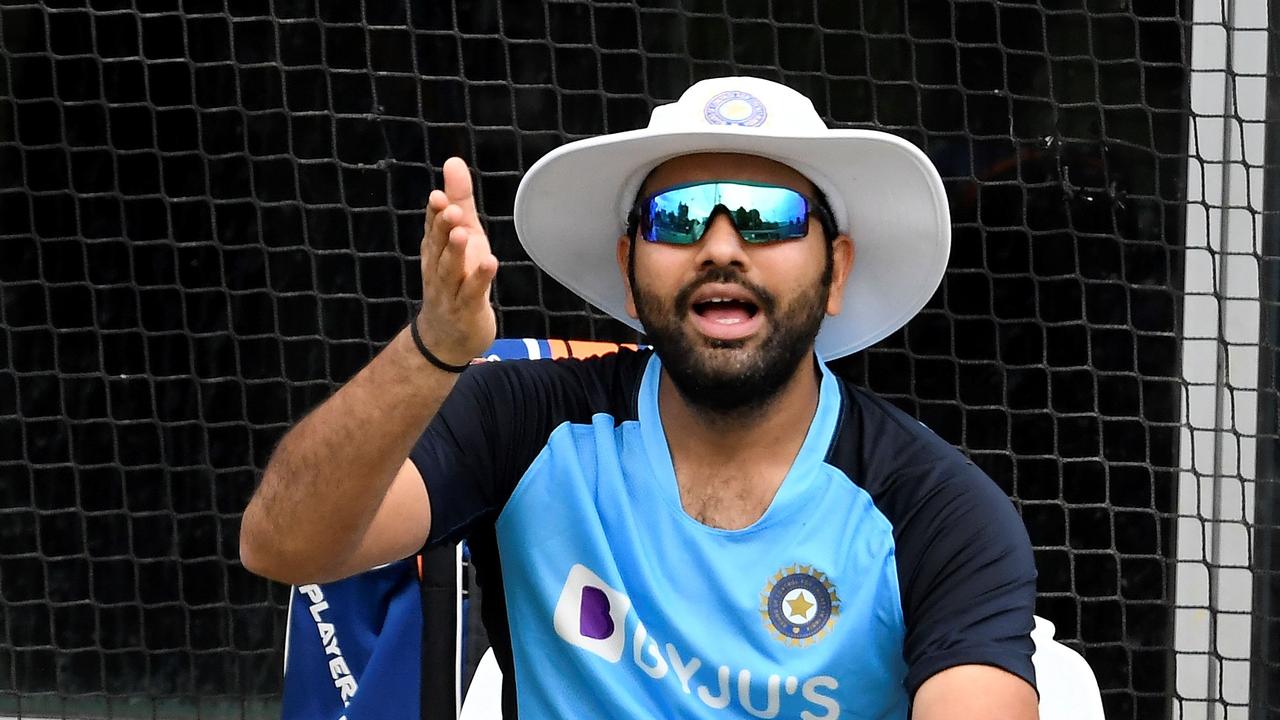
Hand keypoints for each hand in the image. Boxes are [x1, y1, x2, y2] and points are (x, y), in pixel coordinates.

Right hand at [417, 157, 497, 365]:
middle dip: (443, 227)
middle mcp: (438, 268)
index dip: (435, 213)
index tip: (439, 195)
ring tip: (465, 232)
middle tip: (450, 208)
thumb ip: (459, 200)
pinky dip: (479, 278)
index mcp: (435, 249)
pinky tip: (490, 263)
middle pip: (438, 246)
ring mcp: (450, 291)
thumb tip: (453, 161)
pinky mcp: (467, 309)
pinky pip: (472, 292)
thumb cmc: (456, 279)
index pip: (433, 227)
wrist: (447, 336)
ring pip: (450, 270)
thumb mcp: (462, 236)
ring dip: (456, 252)